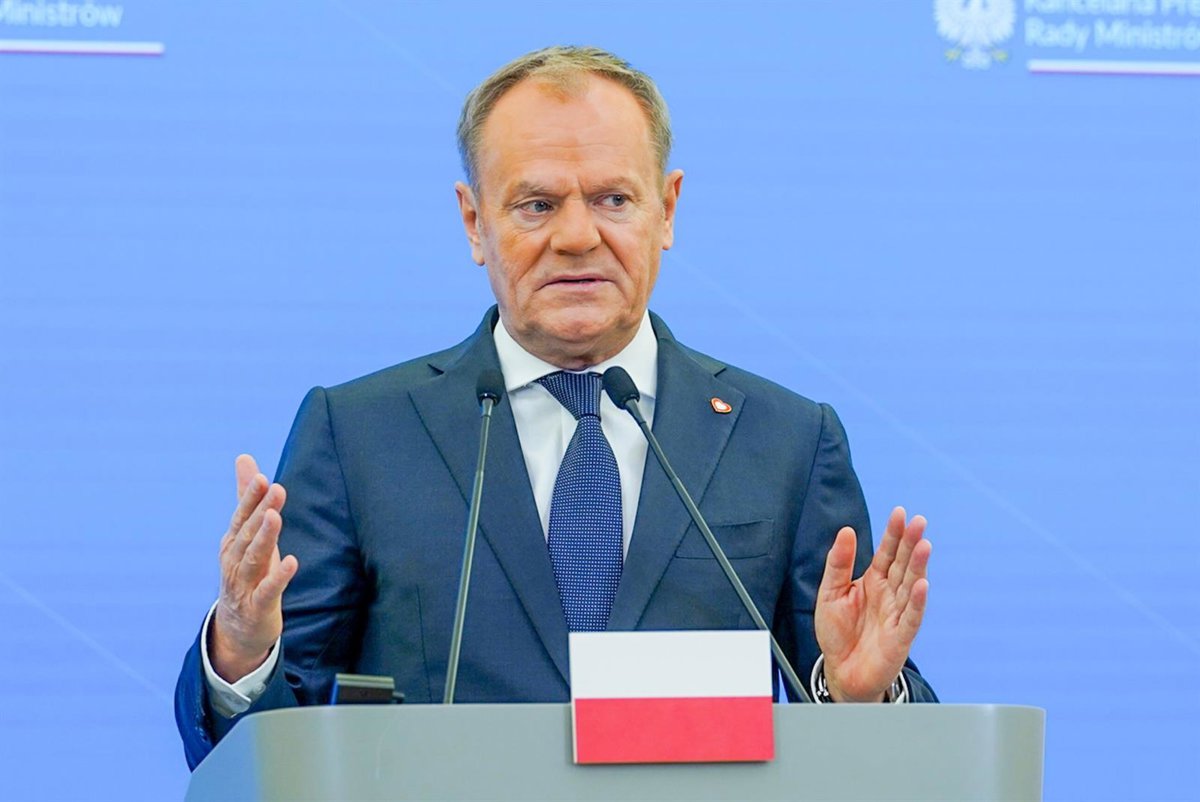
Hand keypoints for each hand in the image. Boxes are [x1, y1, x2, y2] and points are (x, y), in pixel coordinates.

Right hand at [210, 454, 298, 681]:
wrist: (239, 628)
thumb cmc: (248, 572)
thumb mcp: (249, 535)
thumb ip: (248, 497)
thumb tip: (245, 458)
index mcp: (233, 542)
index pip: (242, 517)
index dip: (251, 498)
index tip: (263, 478)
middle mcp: (234, 561)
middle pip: (248, 533)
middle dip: (260, 510)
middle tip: (275, 488)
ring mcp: (244, 584)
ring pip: (254, 558)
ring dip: (265, 537)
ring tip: (276, 516)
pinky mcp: (258, 606)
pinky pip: (268, 590)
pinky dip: (278, 577)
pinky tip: (292, 562)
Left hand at [813, 507, 930, 701]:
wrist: (840, 670)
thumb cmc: (837, 632)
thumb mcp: (830, 592)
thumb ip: (838, 563)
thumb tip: (846, 531)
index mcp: (873, 581)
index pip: (887, 553)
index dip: (893, 534)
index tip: (900, 513)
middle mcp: (889, 594)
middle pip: (903, 564)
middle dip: (910, 543)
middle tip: (918, 522)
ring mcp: (897, 614)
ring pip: (910, 586)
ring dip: (918, 566)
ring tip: (924, 545)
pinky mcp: (900, 637)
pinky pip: (911, 617)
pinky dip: (916, 602)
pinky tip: (922, 585)